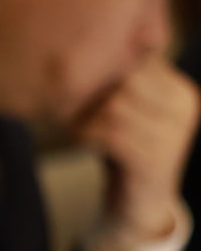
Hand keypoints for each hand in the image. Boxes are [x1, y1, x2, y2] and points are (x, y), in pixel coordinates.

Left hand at [74, 56, 198, 241]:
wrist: (136, 209)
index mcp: (179, 91)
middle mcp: (184, 108)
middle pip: (123, 77)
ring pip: (114, 104)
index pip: (136, 57)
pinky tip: (79, 141)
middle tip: (67, 105)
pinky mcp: (155, 159)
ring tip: (72, 124)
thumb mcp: (123, 111)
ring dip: (82, 114)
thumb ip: (115, 81)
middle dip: (88, 90)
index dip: (97, 68)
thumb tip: (78, 42)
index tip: (73, 84)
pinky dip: (85, 134)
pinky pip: (110, 133)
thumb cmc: (121, 153)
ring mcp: (174, 134)